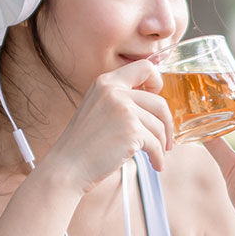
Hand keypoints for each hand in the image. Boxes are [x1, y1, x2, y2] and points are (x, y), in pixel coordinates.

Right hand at [44, 59, 173, 192]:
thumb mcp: (97, 109)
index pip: (144, 67)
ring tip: (155, 156)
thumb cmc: (82, 145)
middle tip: (166, 140)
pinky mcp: (132, 131)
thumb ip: (120, 99)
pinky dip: (158, 157)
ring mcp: (124, 110)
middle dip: (167, 124)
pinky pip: (156, 144)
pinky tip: (155, 164)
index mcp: (106, 82)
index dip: (157, 83)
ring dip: (161, 145)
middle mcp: (115, 91)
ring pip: (159, 126)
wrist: (67, 167)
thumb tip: (155, 102)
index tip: (157, 101)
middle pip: (159, 102)